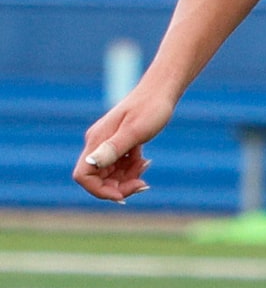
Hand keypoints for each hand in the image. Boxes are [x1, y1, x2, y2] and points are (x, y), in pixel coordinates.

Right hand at [72, 85, 176, 202]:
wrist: (161, 92)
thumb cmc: (150, 109)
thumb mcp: (134, 131)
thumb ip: (113, 148)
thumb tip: (92, 163)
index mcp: (96, 141)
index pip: (83, 176)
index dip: (100, 190)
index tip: (123, 195)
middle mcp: (97, 144)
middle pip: (98, 179)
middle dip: (119, 186)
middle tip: (143, 184)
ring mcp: (107, 144)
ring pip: (110, 174)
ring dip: (128, 178)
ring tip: (145, 165)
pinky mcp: (119, 144)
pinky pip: (120, 166)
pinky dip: (132, 169)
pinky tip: (145, 160)